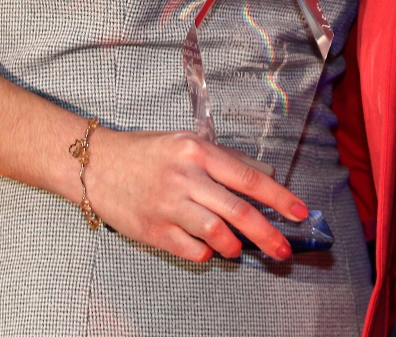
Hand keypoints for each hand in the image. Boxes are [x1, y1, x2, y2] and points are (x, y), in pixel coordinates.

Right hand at [81, 128, 307, 261]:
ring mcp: (168, 206)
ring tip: (238, 249)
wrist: (96, 166)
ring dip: (235, 247)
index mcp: (197, 152)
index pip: (248, 178)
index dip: (278, 198)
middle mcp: (185, 178)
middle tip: (283, 250)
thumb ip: (227, 160)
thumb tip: (267, 178)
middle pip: (238, 212)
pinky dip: (206, 253)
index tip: (299, 212)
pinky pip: (191, 250)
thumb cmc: (146, 153)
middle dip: (267, 235)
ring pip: (217, 234)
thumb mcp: (187, 143)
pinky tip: (206, 247)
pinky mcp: (153, 231)